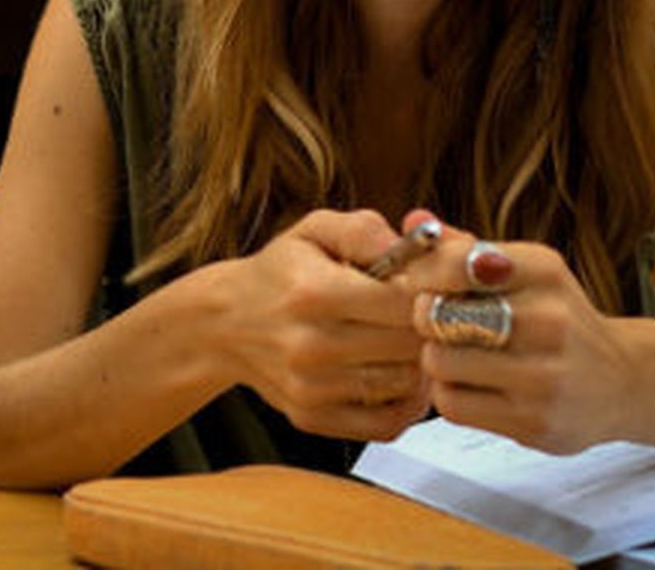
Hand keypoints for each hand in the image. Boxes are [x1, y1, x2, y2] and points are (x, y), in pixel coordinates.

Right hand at [209, 209, 429, 440]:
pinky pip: (388, 424)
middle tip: (420, 313)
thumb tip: (419, 247)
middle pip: (411, 346)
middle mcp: (310, 345)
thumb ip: (365, 230)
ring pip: (405, 385)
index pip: (406, 302)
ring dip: (417, 364)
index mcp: (314, 292)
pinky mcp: (312, 417)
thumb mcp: (314, 231)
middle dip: (426, 327)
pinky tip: (393, 374)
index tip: (428, 286)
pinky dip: (404, 404)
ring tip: (402, 340)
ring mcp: (311, 388)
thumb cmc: (280, 272)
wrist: (224, 322)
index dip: (430, 292)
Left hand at [402, 220, 634, 453]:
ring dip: (436, 358)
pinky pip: (451, 403)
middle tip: (439, 321)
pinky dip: (450, 393)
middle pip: (437, 314)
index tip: (424, 281)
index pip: (457, 262)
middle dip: (426, 317)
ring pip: (438, 361)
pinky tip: (473, 384)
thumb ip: (463, 247)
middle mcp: (550, 321)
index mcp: (544, 271)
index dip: (423, 272)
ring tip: (458, 353)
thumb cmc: (557, 318)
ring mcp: (544, 376)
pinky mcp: (534, 422)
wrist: (624, 380)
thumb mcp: (524, 270)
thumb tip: (413, 220)